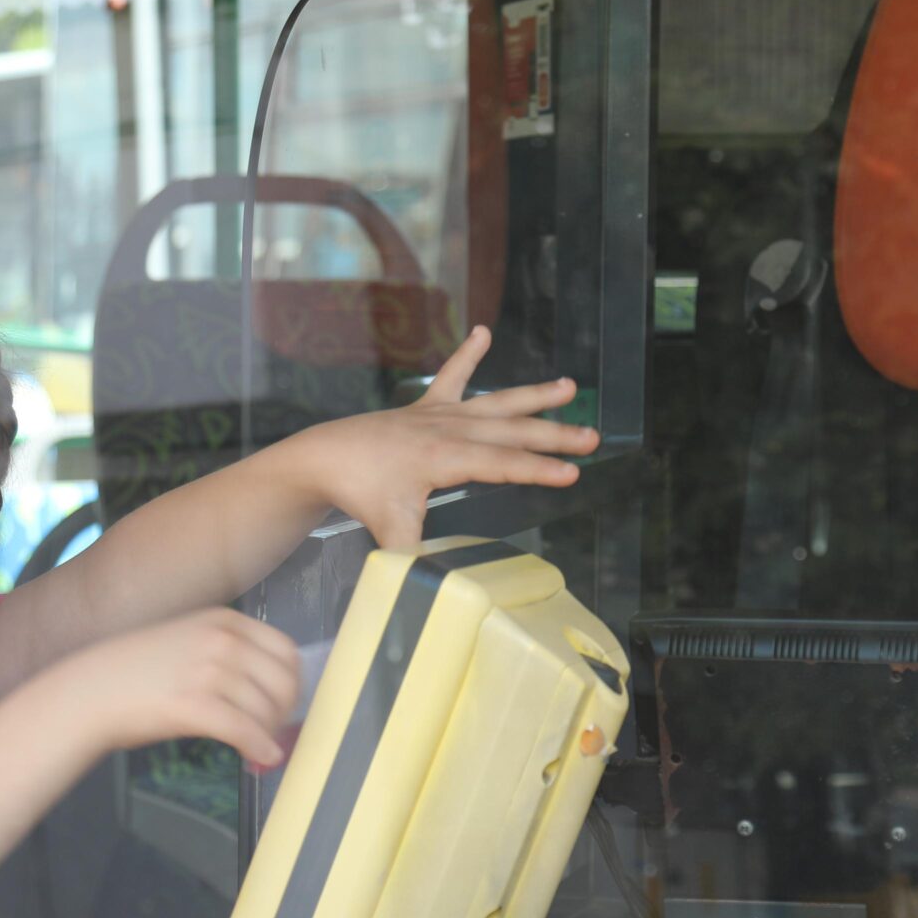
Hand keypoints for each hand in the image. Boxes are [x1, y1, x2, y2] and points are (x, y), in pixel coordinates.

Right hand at [72, 608, 301, 766]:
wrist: (90, 691)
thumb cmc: (137, 672)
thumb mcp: (190, 641)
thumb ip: (230, 654)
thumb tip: (271, 687)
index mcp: (224, 621)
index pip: (285, 650)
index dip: (292, 682)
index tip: (285, 703)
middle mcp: (221, 640)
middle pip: (283, 682)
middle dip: (284, 713)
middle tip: (272, 730)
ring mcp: (208, 670)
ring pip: (266, 710)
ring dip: (268, 735)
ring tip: (256, 747)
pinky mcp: (194, 704)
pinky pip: (244, 731)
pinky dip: (259, 748)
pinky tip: (260, 758)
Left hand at [302, 328, 600, 547]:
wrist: (325, 458)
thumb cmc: (360, 493)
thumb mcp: (390, 530)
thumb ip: (416, 555)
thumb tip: (432, 585)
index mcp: (444, 457)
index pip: (502, 464)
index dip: (538, 470)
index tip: (572, 475)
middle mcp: (448, 429)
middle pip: (511, 431)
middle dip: (554, 436)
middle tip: (592, 438)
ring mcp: (438, 414)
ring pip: (495, 403)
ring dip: (533, 395)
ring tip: (569, 386)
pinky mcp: (426, 407)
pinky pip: (451, 376)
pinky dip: (467, 354)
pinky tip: (482, 332)